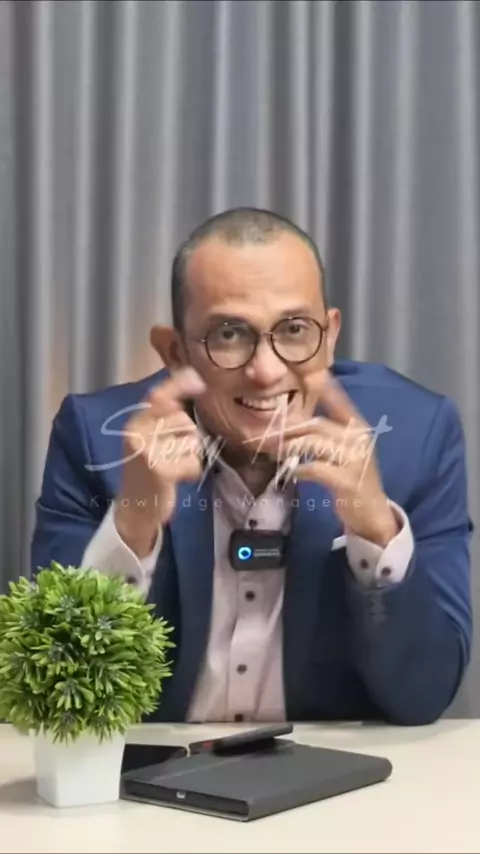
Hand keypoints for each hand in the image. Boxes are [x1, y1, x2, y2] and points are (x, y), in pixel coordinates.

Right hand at [115, 367, 205, 556]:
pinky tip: (177, 480)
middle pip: (183, 420)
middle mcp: (137, 433)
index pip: (157, 396)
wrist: (135, 509)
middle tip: (172, 455)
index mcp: (134, 423)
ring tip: (173, 467)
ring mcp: (148, 451)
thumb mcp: (151, 439)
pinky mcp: (160, 470)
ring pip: (191, 441)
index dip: (178, 385)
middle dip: (186, 437)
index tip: (198, 380)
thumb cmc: (148, 471)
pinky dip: (192, 472)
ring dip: (190, 456)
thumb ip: (165, 415)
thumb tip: (192, 380)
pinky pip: (193, 461)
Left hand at [282, 372, 398, 546]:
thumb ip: (326, 436)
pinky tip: (291, 472)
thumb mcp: (345, 452)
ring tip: (271, 450)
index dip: (327, 388)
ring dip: (289, 447)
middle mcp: (359, 440)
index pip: (340, 402)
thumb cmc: (353, 480)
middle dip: (288, 428)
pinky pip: (316, 468)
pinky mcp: (348, 481)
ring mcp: (355, 460)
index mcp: (358, 430)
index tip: (313, 373)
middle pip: (317, 425)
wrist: (372, 515)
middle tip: (265, 433)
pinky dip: (300, 469)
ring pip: (314, 444)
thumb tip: (295, 424)